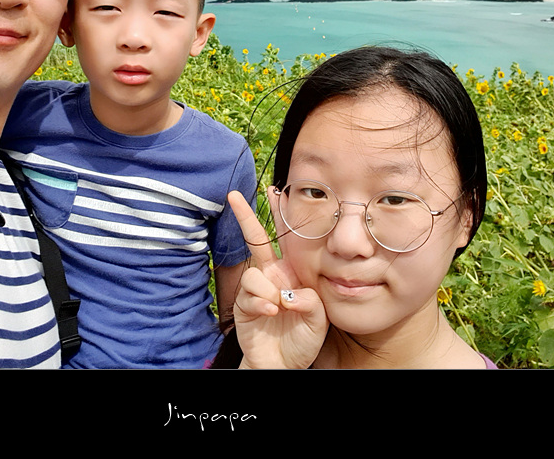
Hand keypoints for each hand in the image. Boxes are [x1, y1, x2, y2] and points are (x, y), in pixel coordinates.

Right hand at [228, 191, 327, 368]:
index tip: (274, 190)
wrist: (284, 363)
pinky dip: (262, 304)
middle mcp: (272, 276)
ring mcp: (257, 290)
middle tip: (234, 196)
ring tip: (278, 309)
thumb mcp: (320, 317)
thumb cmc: (303, 338)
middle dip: (245, 217)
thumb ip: (309, 300)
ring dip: (268, 292)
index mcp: (293, 273)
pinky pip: (250, 295)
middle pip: (256, 240)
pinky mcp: (243, 305)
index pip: (286, 240)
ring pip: (254, 275)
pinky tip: (271, 314)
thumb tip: (286, 293)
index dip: (280, 215)